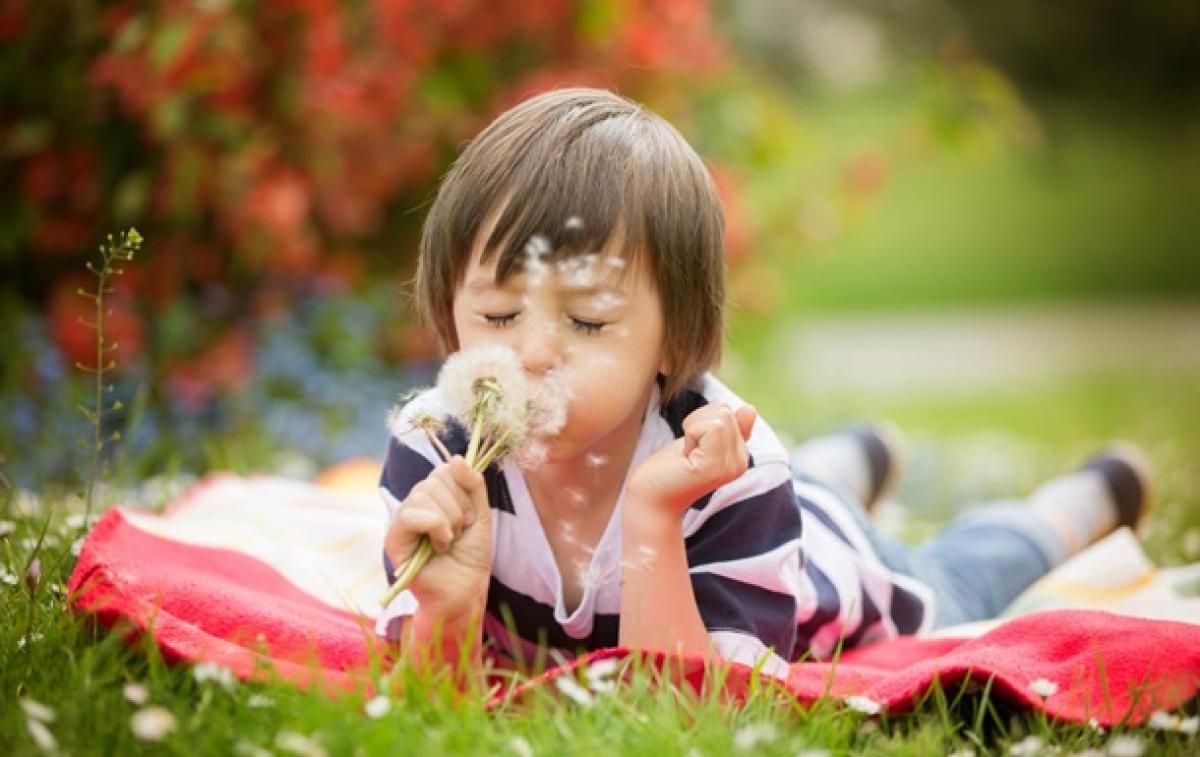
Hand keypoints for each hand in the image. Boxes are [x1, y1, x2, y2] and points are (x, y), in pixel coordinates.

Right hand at [384, 456, 491, 616]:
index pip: (445, 469)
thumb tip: (455, 458)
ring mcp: (402, 519)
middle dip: (458, 507)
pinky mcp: (394, 538)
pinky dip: (434, 526)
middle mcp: (415, 504)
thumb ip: (472, 484)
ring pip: (423, 494)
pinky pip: (411, 514)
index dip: (464, 489)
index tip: (471, 517)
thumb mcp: (480, 513)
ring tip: (449, 541)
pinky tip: (440, 545)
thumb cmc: (471, 555)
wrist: (465, 590)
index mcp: (434, 496)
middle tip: (460, 532)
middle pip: (434, 479)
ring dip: (449, 519)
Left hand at [627, 402, 756, 519]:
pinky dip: (691, 433)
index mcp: (739, 455)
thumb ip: (726, 426)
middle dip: (696, 423)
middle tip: (687, 452)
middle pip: (724, 411)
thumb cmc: (669, 469)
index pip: (726, 410)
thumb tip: (751, 409)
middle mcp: (741, 463)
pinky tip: (685, 457)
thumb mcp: (700, 440)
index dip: (699, 421)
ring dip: (692, 429)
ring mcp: (730, 467)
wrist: (650, 499)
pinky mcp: (716, 467)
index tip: (691, 448)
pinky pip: (712, 426)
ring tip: (686, 455)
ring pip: (719, 416)